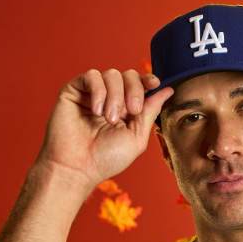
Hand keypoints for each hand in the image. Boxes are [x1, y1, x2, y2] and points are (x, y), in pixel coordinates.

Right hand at [33, 68, 173, 192]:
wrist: (77, 167)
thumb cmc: (106, 159)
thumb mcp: (137, 137)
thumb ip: (151, 111)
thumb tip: (168, 90)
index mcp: (125, 109)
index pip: (139, 84)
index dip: (147, 79)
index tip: (155, 83)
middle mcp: (109, 99)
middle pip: (128, 75)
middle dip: (134, 90)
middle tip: (131, 111)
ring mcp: (91, 94)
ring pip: (111, 74)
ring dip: (115, 96)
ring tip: (108, 118)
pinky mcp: (74, 91)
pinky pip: (91, 76)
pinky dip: (98, 91)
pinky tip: (96, 110)